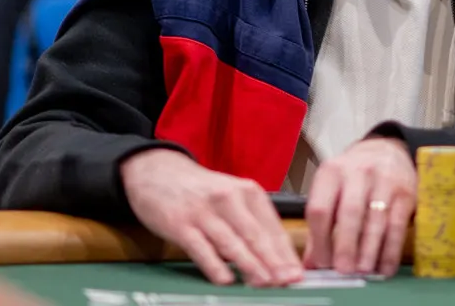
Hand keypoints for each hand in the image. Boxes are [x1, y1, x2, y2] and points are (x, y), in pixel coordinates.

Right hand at [120, 149, 300, 286]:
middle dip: (273, 261)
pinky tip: (225, 279)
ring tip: (264, 282)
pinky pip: (201, 248)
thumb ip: (252, 223)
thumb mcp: (233, 196)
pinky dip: (214, 266)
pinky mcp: (180, 223)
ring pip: (231, 242)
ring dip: (250, 265)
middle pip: (256, 235)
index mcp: (247, 192)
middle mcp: (229, 198)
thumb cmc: (200, 190)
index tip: (296, 273)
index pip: (272, 227)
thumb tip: (275, 258)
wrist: (158, 171)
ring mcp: (204, 211)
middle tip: (286, 280)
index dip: (285, 254)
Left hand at [304, 137, 415, 276]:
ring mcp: (384, 180)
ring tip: (364, 271)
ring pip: (376, 220)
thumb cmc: (353, 176)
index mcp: (331, 172)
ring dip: (369, 250)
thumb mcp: (331, 189)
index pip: (321, 208)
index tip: (322, 264)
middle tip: (344, 271)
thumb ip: (321, 224)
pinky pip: (398, 225)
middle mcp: (357, 172)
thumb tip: (310, 265)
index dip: (320, 239)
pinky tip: (385, 267)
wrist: (386, 149)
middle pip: (350, 212)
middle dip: (346, 245)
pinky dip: (391, 250)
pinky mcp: (405, 192)